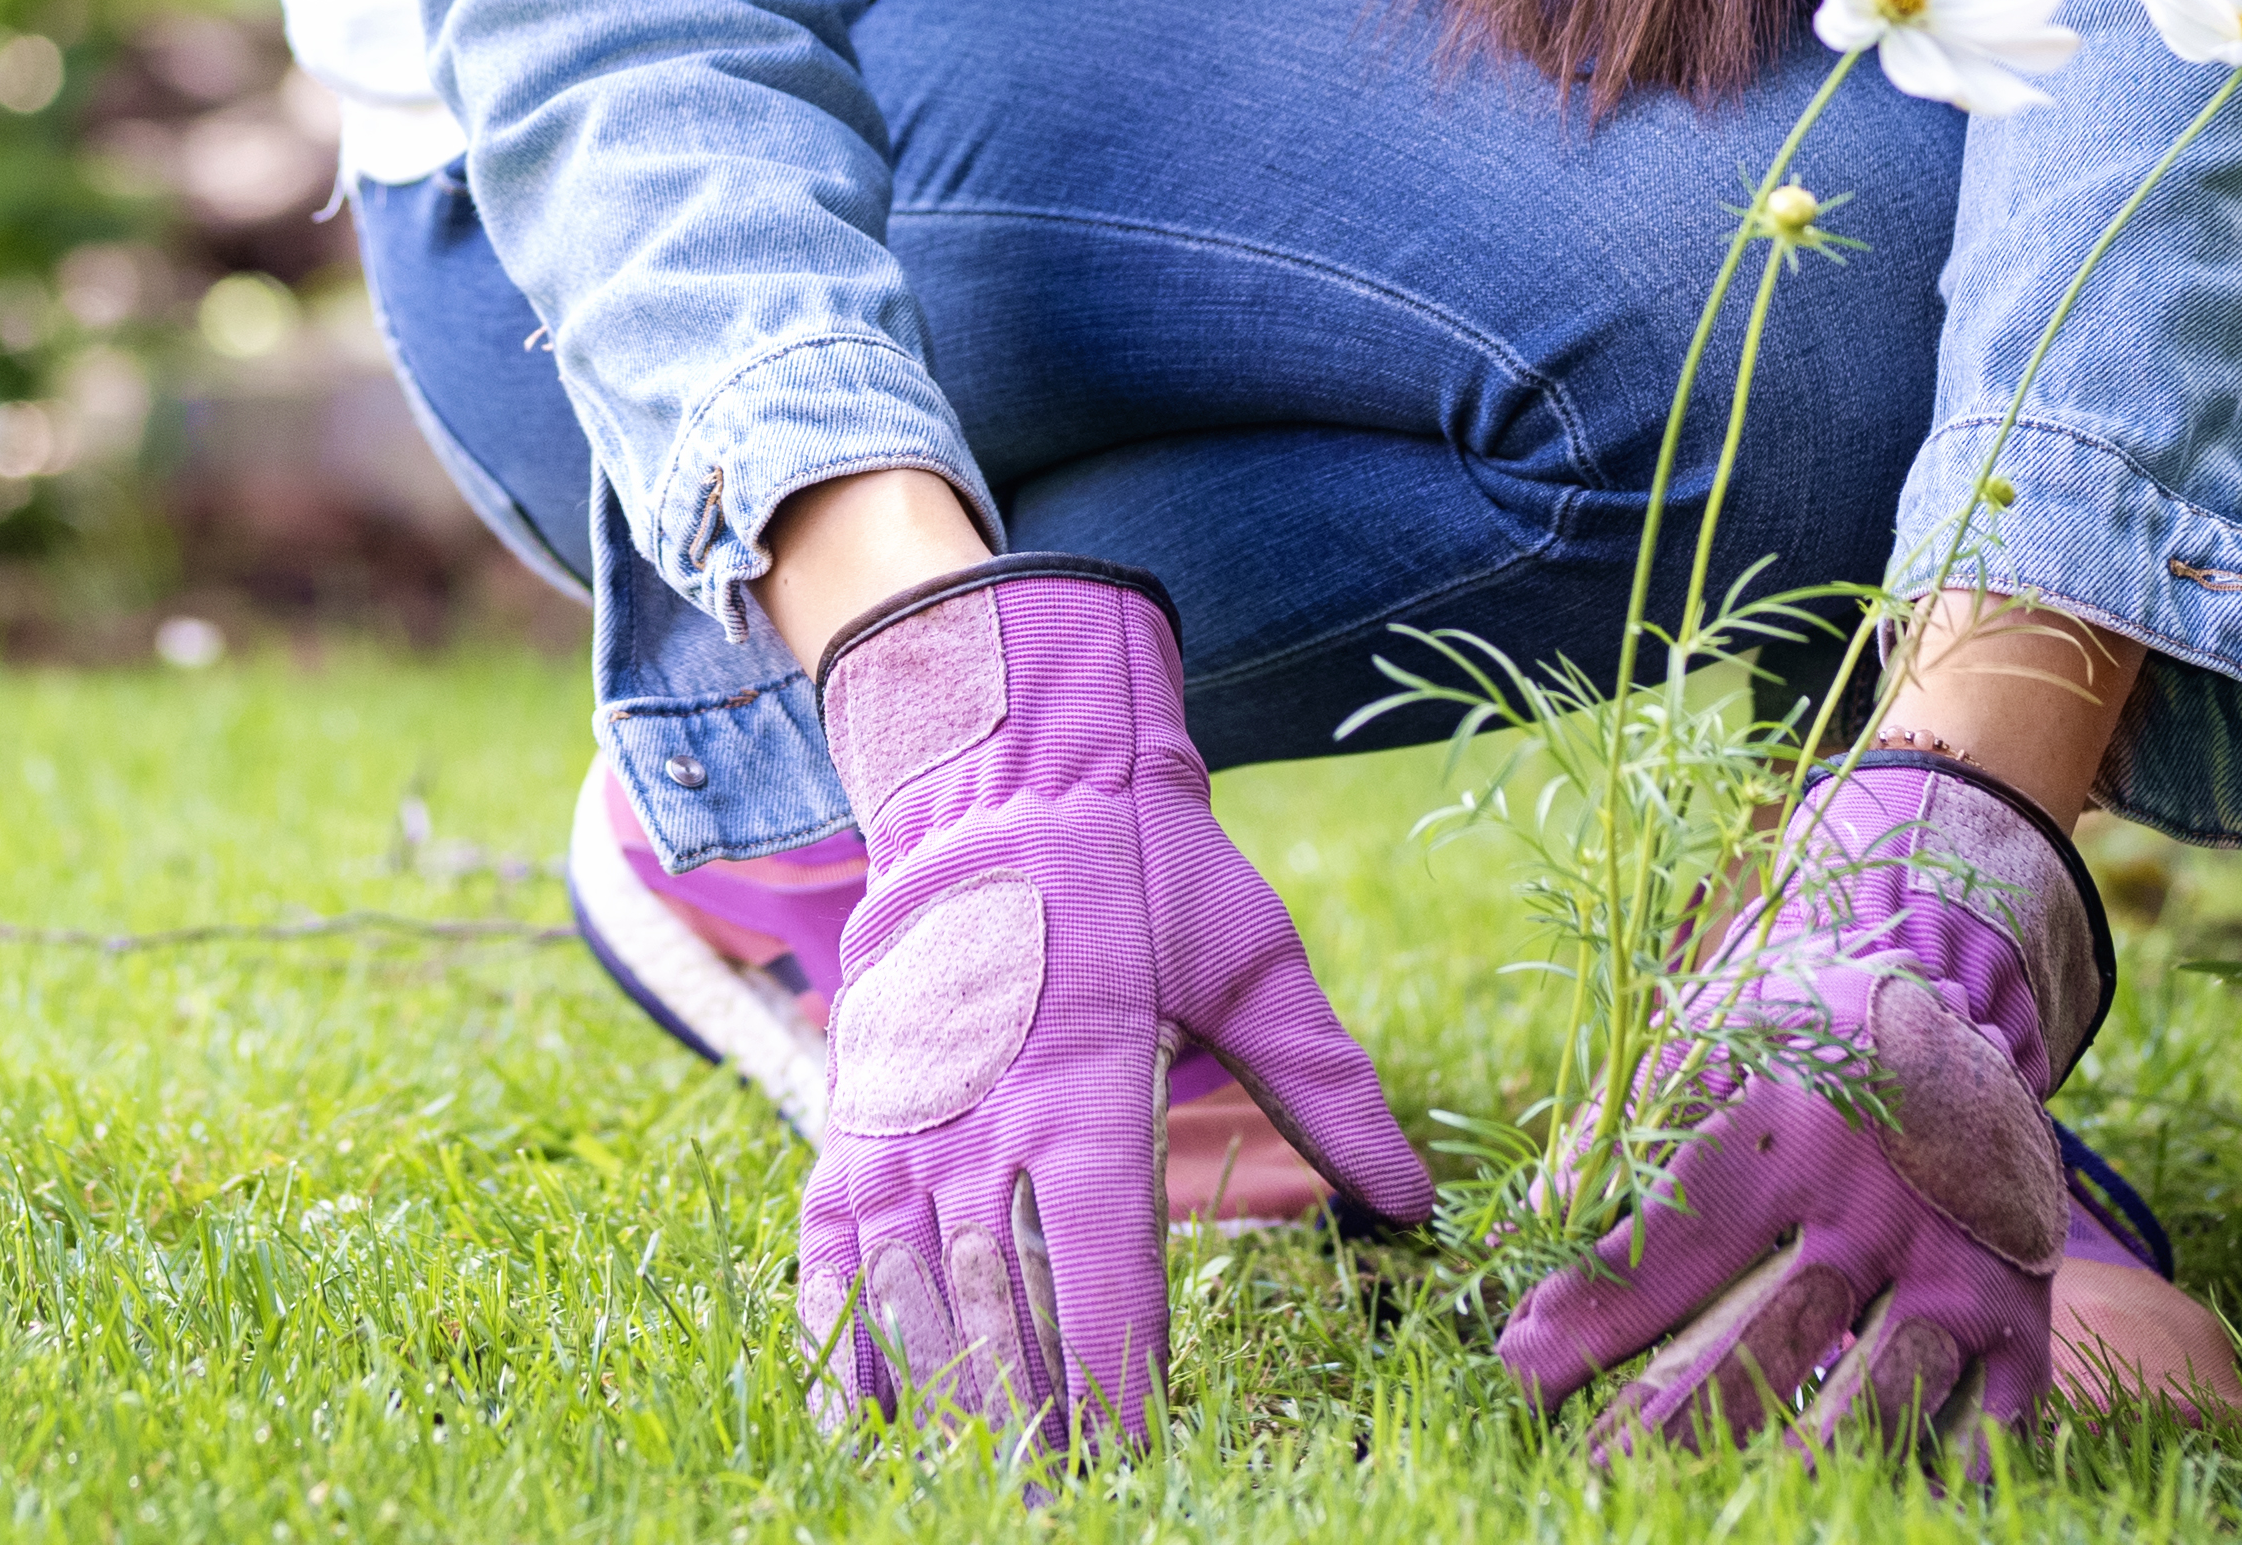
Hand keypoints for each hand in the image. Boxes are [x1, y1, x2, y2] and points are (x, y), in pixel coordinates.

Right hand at [794, 556, 1440, 1447]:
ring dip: (946, 1407)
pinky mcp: (855, 1121)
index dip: (1119, 1381)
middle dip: (1035, 1428)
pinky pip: (827, 1256)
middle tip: (1065, 1511)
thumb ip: (1326, 1084)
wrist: (1001, 771)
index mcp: (1086, 1080)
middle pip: (1000, 1308)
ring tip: (987, 1488)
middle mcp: (980, 1114)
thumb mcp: (1251, 956)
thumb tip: (1414, 1202)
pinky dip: (837, 1349)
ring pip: (910, 1296)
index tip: (1148, 1462)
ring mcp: (904, 1122)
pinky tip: (861, 1435)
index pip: (1101, 1270)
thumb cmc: (1144, 865)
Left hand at [1493, 748, 2110, 1457]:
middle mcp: (1881, 1205)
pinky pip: (1989, 1426)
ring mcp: (1960, 1267)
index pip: (1679, 1243)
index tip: (1520, 1375)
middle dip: (1670, 1423)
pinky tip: (1857, 1510)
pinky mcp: (2022, 1314)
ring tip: (1705, 1511)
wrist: (1957, 994)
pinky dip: (1933, 1477)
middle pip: (1771, 1341)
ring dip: (1792, 1464)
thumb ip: (1614, 1140)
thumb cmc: (1795, 1037)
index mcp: (1792, 1129)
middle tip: (1588, 1477)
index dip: (1595, 1315)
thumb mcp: (1704, 1044)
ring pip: (1880, 1398)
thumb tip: (1511, 1240)